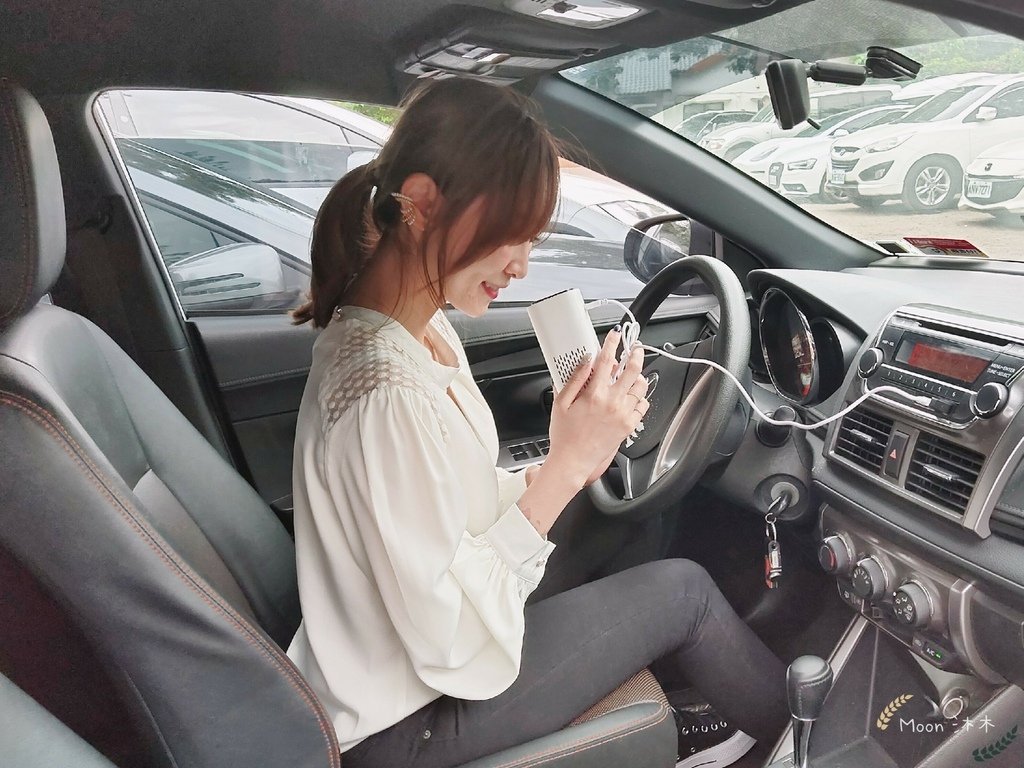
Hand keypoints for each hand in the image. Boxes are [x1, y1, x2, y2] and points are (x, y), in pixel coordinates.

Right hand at [546, 328, 649, 485]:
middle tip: (635, 348)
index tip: (615, 336)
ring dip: (639, 375)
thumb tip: (585, 361)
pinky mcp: (629, 426)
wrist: (573, 461)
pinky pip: (643, 405)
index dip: (612, 344)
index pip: (607, 361)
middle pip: (632, 370)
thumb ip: (575, 379)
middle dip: (635, 354)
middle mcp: (612, 403)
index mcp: (594, 394)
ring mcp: (623, 414)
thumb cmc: (565, 435)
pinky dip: (641, 397)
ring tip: (635, 371)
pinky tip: (634, 395)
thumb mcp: (561, 403)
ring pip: (640, 387)